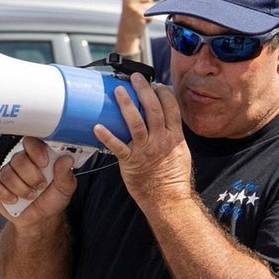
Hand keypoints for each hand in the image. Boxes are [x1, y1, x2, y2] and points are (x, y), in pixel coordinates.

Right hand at [0, 137, 76, 227]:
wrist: (40, 218)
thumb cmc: (52, 199)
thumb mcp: (65, 188)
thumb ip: (65, 173)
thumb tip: (67, 159)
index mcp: (40, 156)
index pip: (32, 142)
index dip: (36, 151)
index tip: (44, 163)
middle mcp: (23, 162)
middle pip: (19, 159)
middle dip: (31, 176)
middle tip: (40, 186)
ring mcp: (8, 172)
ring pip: (7, 174)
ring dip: (21, 188)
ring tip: (31, 196)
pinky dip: (5, 194)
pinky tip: (15, 199)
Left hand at [93, 73, 191, 212]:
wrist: (167, 200)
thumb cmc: (172, 178)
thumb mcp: (180, 152)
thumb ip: (171, 134)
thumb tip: (165, 119)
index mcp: (174, 137)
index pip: (171, 108)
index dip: (163, 93)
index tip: (156, 84)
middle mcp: (160, 141)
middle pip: (153, 110)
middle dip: (144, 91)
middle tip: (135, 78)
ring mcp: (145, 151)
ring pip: (136, 124)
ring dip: (126, 106)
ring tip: (118, 91)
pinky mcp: (131, 162)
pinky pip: (117, 147)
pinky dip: (107, 136)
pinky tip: (97, 126)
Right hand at [115, 0, 154, 54]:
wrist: (126, 32)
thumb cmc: (131, 16)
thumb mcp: (131, 3)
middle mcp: (128, 2)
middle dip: (148, 1)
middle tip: (142, 8)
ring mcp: (134, 9)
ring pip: (150, 5)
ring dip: (149, 10)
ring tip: (141, 16)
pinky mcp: (141, 16)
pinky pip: (152, 13)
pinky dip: (150, 18)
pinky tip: (143, 21)